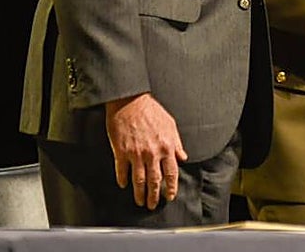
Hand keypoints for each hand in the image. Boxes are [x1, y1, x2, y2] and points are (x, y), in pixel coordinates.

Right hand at [105, 93, 187, 210]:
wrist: (129, 100)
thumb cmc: (150, 109)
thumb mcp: (170, 124)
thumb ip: (177, 143)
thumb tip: (182, 157)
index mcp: (166, 147)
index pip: (171, 174)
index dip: (171, 188)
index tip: (169, 196)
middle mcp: (152, 153)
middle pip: (154, 181)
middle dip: (154, 196)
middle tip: (152, 205)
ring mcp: (136, 153)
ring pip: (139, 180)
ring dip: (139, 193)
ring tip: (139, 201)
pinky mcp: (121, 151)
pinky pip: (122, 170)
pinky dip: (122, 179)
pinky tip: (123, 184)